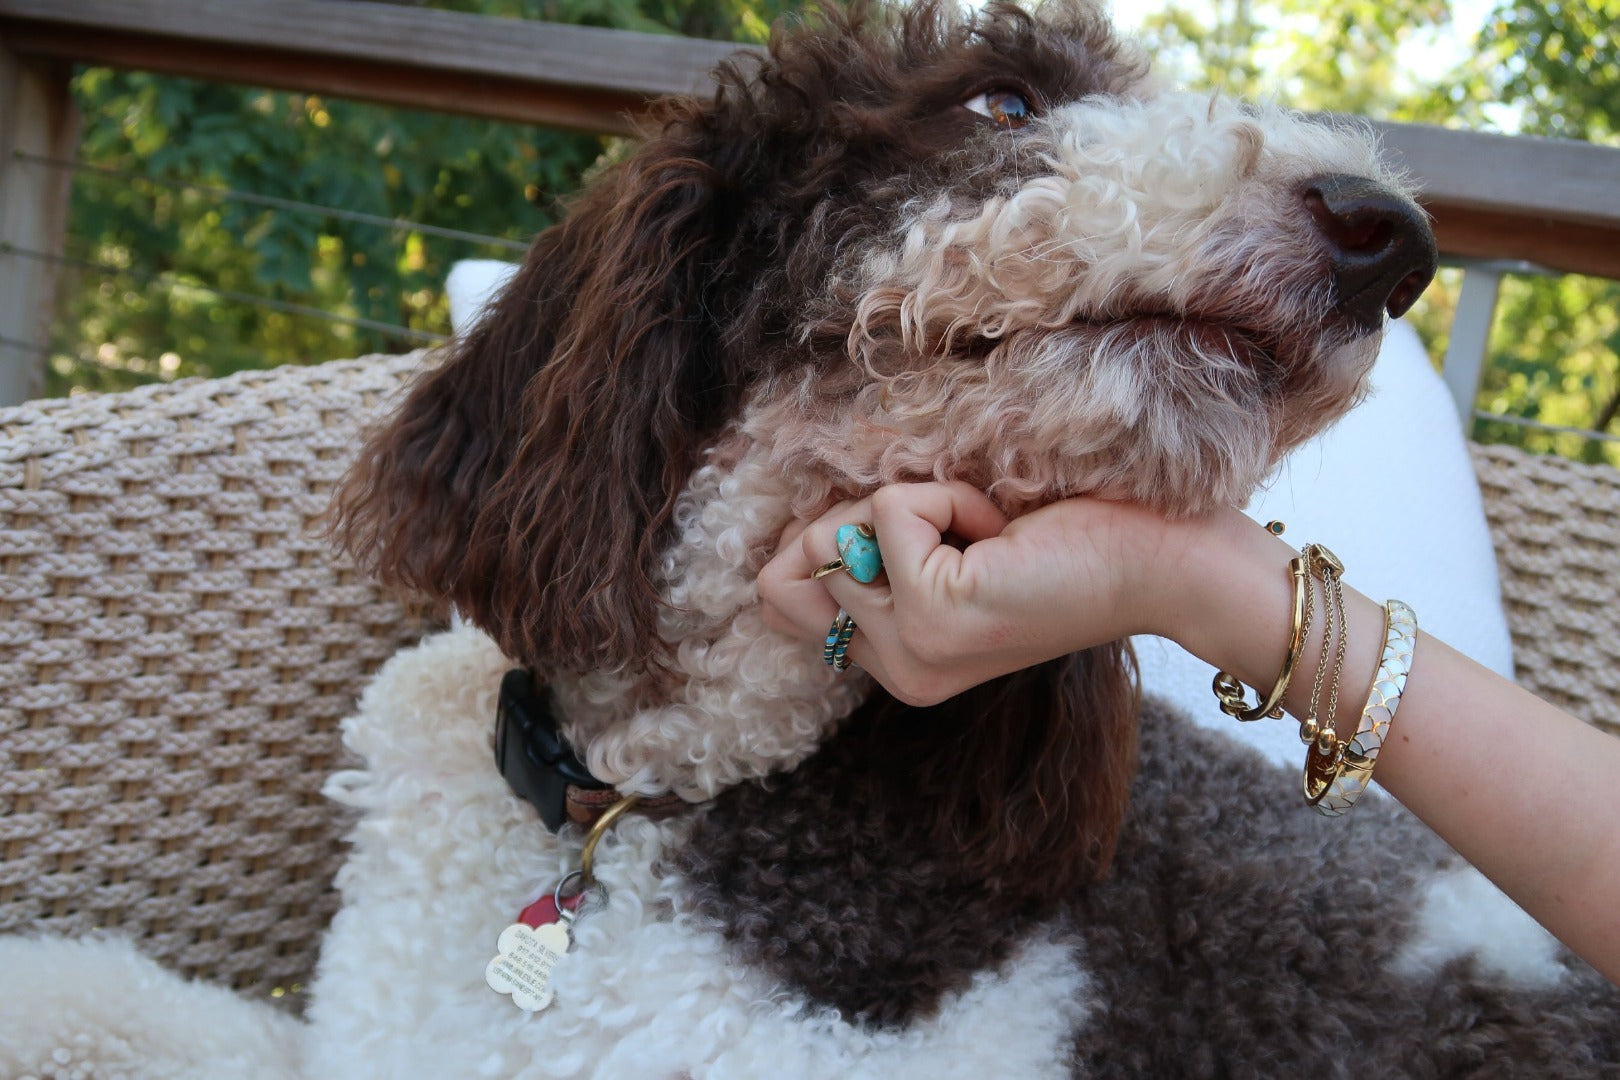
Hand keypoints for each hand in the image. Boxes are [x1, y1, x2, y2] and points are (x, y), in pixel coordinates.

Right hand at [757, 481, 1180, 705]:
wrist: (1157, 558)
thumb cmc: (1065, 539)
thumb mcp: (945, 550)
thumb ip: (864, 554)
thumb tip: (786, 549)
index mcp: (902, 666)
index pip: (785, 601)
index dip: (830, 542)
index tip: (922, 536)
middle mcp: (901, 675)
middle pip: (805, 560)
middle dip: (878, 517)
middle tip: (966, 536)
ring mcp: (913, 653)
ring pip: (843, 530)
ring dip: (920, 504)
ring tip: (991, 537)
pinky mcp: (932, 615)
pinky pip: (889, 511)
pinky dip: (947, 497)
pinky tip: (1005, 534)